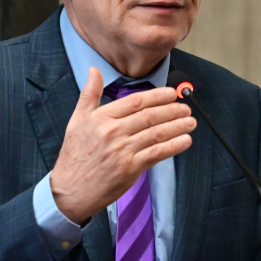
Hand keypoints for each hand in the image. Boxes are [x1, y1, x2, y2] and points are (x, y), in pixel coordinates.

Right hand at [49, 67, 194, 223]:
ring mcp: (122, 150)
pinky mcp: (130, 168)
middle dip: (172, 110)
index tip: (171, 94)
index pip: (135, 101)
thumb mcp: (76, 121)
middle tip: (186, 108)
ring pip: (156, 133)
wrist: (70, 190)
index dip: (156, 96)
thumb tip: (94, 70)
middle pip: (149, 116)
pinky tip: (185, 141)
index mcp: (101, 118)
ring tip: (190, 122)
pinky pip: (157, 153)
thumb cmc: (74, 156)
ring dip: (177, 126)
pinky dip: (173, 146)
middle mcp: (113, 132)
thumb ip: (89, 94)